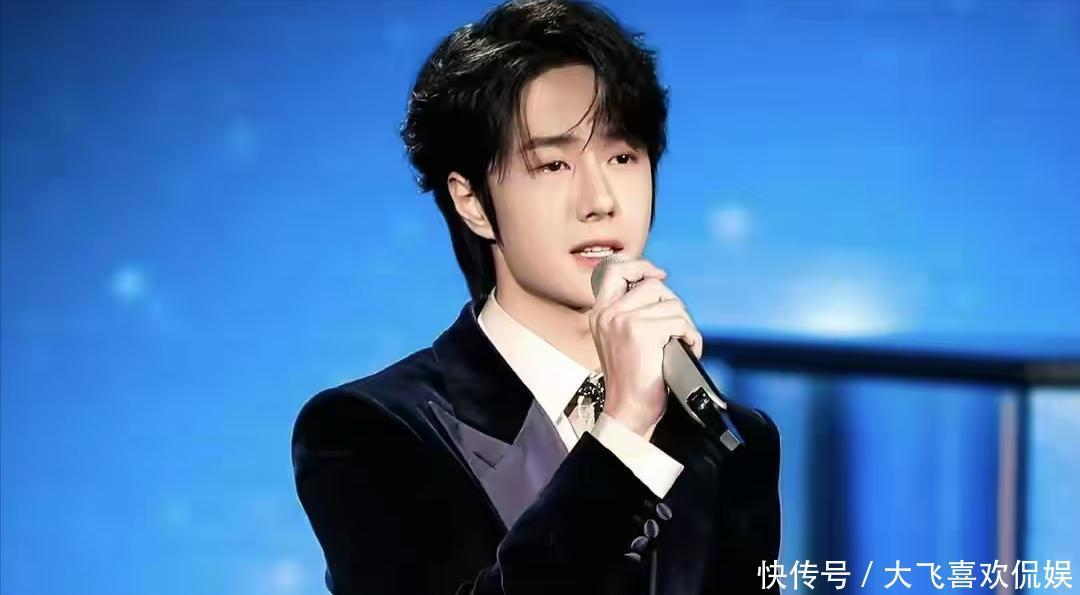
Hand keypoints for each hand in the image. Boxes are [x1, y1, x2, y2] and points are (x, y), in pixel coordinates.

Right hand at [588, 258, 702, 436]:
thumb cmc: (630, 381)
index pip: (615, 271)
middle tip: (676, 329)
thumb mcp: (619, 340)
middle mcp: (608, 313)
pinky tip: (686, 351)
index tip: (658, 275)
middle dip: (673, 305)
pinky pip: (679, 322)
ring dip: (685, 325)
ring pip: (671, 304)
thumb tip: (658, 288)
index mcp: (600, 314)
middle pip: (652, 285)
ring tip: (680, 344)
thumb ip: (630, 313)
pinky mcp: (642, 332)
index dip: (640, 267)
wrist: (628, 410)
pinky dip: (691, 338)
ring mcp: (623, 321)